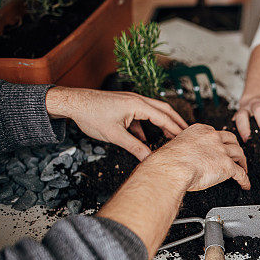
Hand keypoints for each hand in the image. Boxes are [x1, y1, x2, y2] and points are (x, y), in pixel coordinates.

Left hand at [45, 87, 187, 160]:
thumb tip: (149, 160)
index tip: (187, 138)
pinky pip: (141, 114)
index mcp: (137, 104)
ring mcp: (130, 100)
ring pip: (154, 110)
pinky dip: (147, 125)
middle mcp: (137, 99)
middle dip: (177, 122)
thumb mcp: (115, 135)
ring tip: (172, 136)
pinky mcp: (124, 104)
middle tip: (188, 134)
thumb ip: (135, 147)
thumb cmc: (91, 115)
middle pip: (164, 109)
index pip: (164, 118)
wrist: (71, 103)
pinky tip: (144, 137)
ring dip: (164, 122)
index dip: (176, 129)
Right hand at [147, 124, 250, 190]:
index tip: (222, 146)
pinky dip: (245, 179)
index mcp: (201, 131)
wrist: (172, 168)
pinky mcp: (227, 166)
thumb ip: (186, 148)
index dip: (222, 141)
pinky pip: (241, 173)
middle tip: (236, 156)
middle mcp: (213, 138)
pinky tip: (245, 184)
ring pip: (239, 154)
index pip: (217, 134)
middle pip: (232, 141)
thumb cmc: (169, 161)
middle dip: (236, 148)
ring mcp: (222, 151)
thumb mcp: (177, 146)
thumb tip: (185, 156)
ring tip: (243, 168)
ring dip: (242, 162)